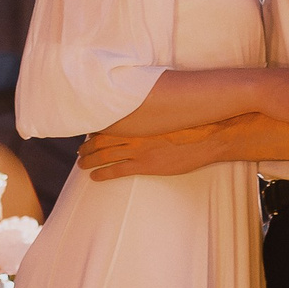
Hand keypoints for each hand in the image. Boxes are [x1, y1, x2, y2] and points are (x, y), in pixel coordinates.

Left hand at [79, 121, 228, 179]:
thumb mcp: (168, 111)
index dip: (95, 128)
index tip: (89, 132)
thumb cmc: (192, 122)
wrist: (208, 136)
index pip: (108, 122)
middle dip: (87, 145)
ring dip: (89, 160)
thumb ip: (153, 113)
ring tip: (81, 164)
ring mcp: (139, 149)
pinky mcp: (146, 165)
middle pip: (101, 139)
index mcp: (139, 118)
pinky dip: (102, 173)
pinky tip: (94, 177)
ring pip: (105, 155)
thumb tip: (146, 110)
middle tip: (80, 150)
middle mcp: (135, 132)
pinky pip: (117, 170)